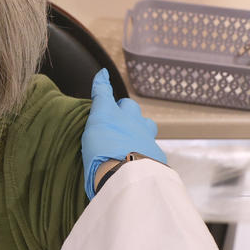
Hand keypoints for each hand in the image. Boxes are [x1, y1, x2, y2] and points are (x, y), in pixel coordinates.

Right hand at [82, 69, 166, 198]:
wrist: (126, 175)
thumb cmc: (102, 151)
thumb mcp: (93, 125)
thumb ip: (101, 99)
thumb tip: (103, 74)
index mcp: (112, 114)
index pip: (105, 94)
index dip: (103, 84)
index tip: (103, 76)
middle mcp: (132, 121)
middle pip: (131, 109)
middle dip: (125, 111)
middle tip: (117, 119)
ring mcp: (146, 137)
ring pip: (146, 126)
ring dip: (139, 129)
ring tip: (131, 139)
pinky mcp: (156, 154)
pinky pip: (151, 148)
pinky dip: (145, 150)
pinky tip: (139, 160)